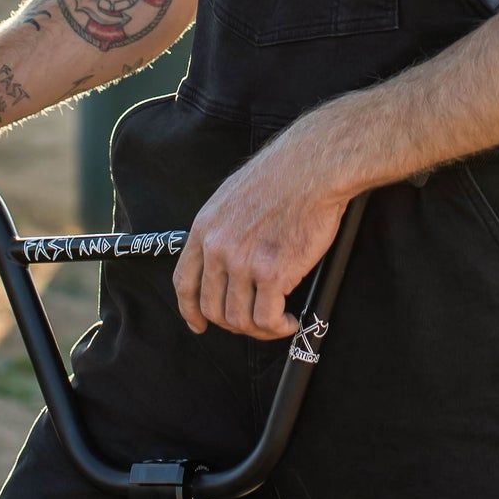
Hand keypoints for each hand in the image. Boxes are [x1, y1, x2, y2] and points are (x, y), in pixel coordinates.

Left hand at [173, 141, 349, 340]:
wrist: (314, 169)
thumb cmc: (284, 175)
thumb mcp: (233, 196)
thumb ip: (223, 228)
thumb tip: (228, 258)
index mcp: (205, 228)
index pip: (185, 282)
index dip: (190, 310)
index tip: (199, 323)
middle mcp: (218, 247)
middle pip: (212, 307)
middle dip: (233, 324)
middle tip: (254, 323)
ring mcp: (243, 262)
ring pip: (239, 319)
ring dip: (259, 329)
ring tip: (278, 322)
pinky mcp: (272, 273)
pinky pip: (267, 318)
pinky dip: (278, 327)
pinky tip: (290, 321)